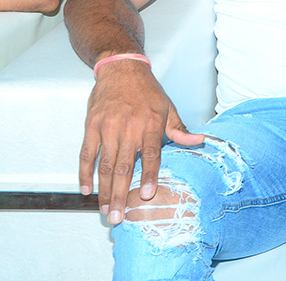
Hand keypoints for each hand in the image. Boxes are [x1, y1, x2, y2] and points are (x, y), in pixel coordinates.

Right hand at [79, 60, 203, 224]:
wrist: (122, 68)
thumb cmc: (147, 91)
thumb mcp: (168, 108)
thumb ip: (180, 129)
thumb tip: (200, 141)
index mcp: (150, 124)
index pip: (150, 155)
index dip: (149, 176)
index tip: (147, 195)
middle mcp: (128, 127)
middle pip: (123, 167)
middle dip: (120, 195)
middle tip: (119, 217)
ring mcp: (108, 127)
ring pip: (104, 165)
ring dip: (104, 190)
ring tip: (105, 209)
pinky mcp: (91, 125)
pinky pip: (86, 153)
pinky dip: (84, 172)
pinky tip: (87, 189)